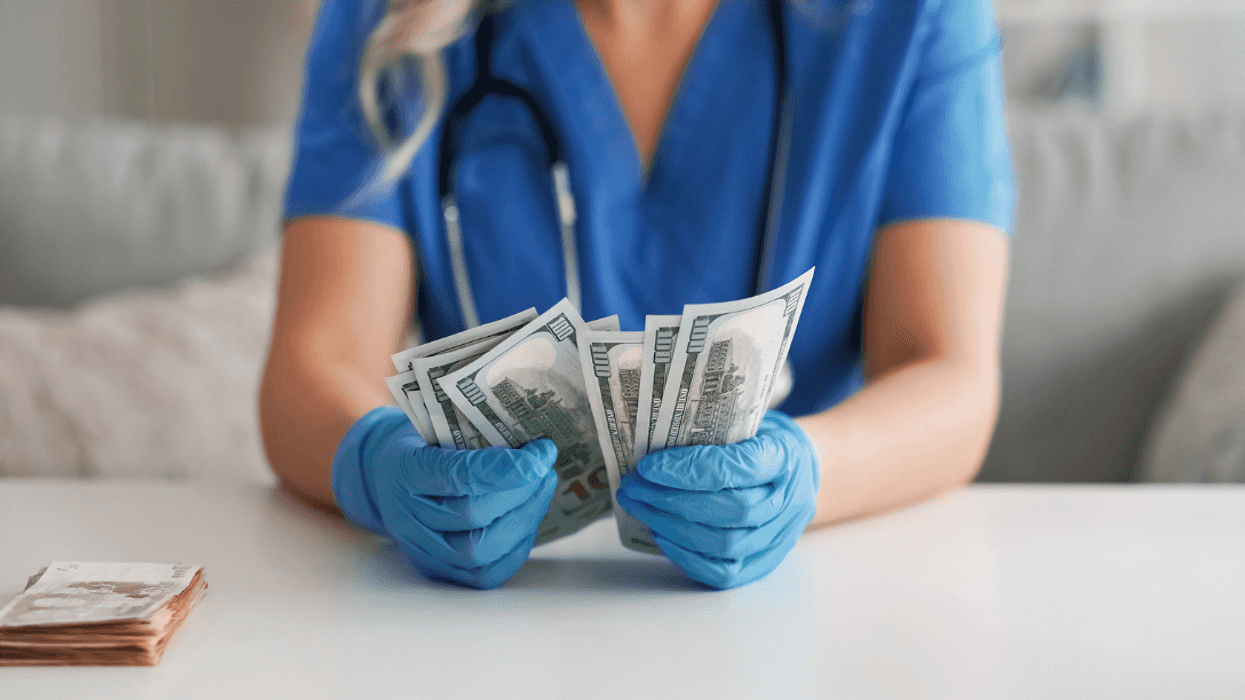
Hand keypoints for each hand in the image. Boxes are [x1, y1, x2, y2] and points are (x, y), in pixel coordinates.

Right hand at [332, 407, 557, 588]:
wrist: (382, 477)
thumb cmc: (419, 445)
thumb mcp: (434, 424)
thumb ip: (475, 434)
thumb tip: (532, 444)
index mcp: (405, 469)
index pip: (458, 474)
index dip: (506, 468)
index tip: (541, 453)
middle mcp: (407, 515)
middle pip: (472, 516)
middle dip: (521, 492)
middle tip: (545, 467)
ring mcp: (420, 548)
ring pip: (479, 552)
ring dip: (524, 520)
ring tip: (542, 489)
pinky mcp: (436, 570)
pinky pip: (484, 574)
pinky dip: (515, 548)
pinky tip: (529, 518)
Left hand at [615, 411, 819, 589]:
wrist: (803, 469)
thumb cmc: (763, 441)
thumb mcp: (747, 421)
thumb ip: (711, 432)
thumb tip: (650, 441)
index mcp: (785, 456)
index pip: (735, 469)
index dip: (688, 470)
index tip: (648, 466)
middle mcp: (789, 500)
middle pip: (729, 510)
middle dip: (671, 500)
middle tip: (633, 488)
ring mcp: (781, 536)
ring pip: (725, 544)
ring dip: (672, 527)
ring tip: (639, 507)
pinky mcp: (766, 562)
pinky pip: (726, 573)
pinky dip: (688, 558)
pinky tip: (661, 535)